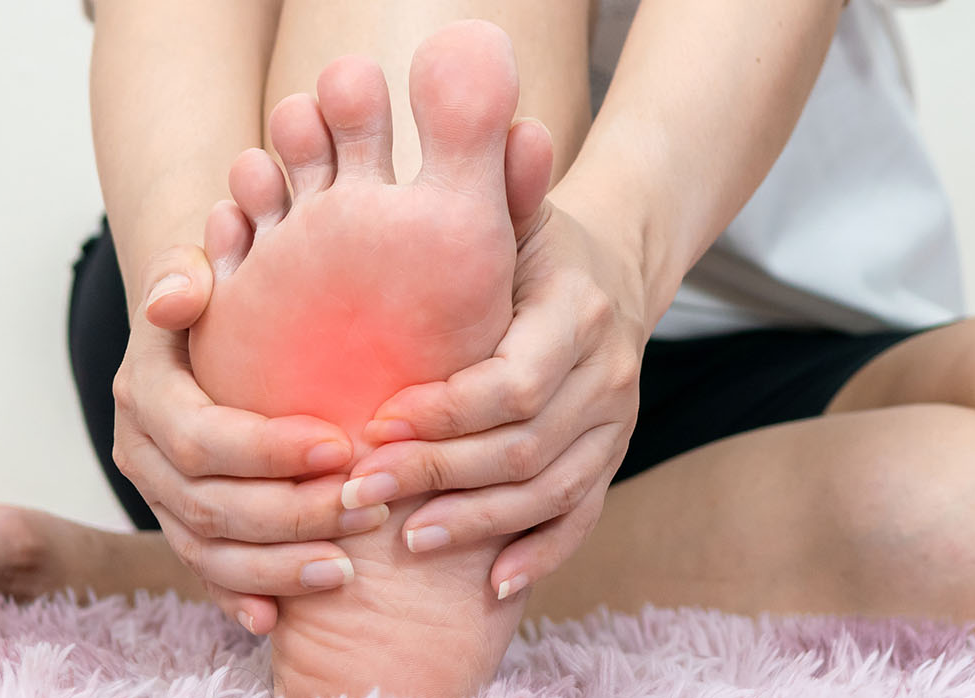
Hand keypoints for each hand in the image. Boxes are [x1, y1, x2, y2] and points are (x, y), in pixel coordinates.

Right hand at [108, 205, 387, 632]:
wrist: (215, 325)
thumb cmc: (231, 293)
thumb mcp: (208, 267)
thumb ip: (189, 271)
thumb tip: (175, 297)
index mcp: (146, 388)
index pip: (202, 435)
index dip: (269, 451)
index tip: (341, 447)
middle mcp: (141, 448)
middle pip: (209, 503)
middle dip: (291, 514)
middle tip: (366, 509)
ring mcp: (157, 495)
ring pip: (207, 548)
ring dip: (277, 565)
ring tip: (346, 568)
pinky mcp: (180, 526)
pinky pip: (206, 573)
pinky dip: (242, 595)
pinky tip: (280, 616)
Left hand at [342, 193, 647, 598]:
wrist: (615, 265)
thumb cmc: (532, 239)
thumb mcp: (512, 208)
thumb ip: (488, 189)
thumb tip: (496, 135)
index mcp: (578, 312)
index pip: (513, 383)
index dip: (443, 415)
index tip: (372, 427)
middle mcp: (609, 372)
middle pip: (523, 447)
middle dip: (437, 476)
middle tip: (359, 493)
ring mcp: (616, 422)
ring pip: (548, 491)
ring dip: (474, 523)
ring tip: (403, 541)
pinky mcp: (612, 457)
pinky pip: (580, 517)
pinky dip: (537, 553)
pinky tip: (486, 585)